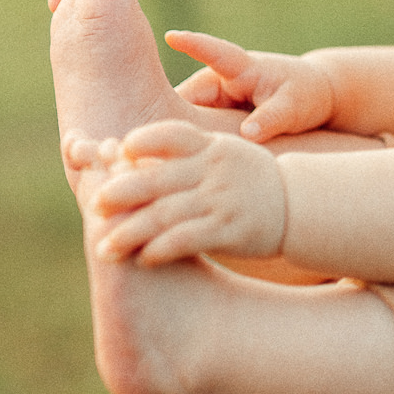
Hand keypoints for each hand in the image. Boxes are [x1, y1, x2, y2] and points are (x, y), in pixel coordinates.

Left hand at [83, 120, 287, 261]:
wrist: (299, 204)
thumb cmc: (247, 179)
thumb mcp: (221, 154)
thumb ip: (181, 154)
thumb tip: (122, 154)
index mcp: (210, 146)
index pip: (170, 135)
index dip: (140, 141)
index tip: (115, 152)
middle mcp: (214, 169)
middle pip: (157, 178)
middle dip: (120, 192)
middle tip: (95, 206)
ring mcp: (222, 199)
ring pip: (165, 214)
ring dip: (130, 232)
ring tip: (105, 247)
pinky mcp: (229, 229)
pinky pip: (188, 239)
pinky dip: (161, 249)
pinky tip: (143, 258)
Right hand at [169, 32, 337, 142]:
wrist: (313, 98)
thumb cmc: (305, 95)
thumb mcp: (293, 106)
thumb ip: (271, 119)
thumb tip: (247, 135)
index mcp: (243, 68)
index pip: (216, 53)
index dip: (193, 45)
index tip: (172, 36)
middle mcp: (223, 80)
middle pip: (187, 96)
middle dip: (171, 113)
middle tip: (158, 138)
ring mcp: (217, 99)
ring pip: (188, 115)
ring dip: (181, 130)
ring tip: (173, 151)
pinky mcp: (216, 116)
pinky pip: (197, 126)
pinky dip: (192, 138)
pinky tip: (185, 157)